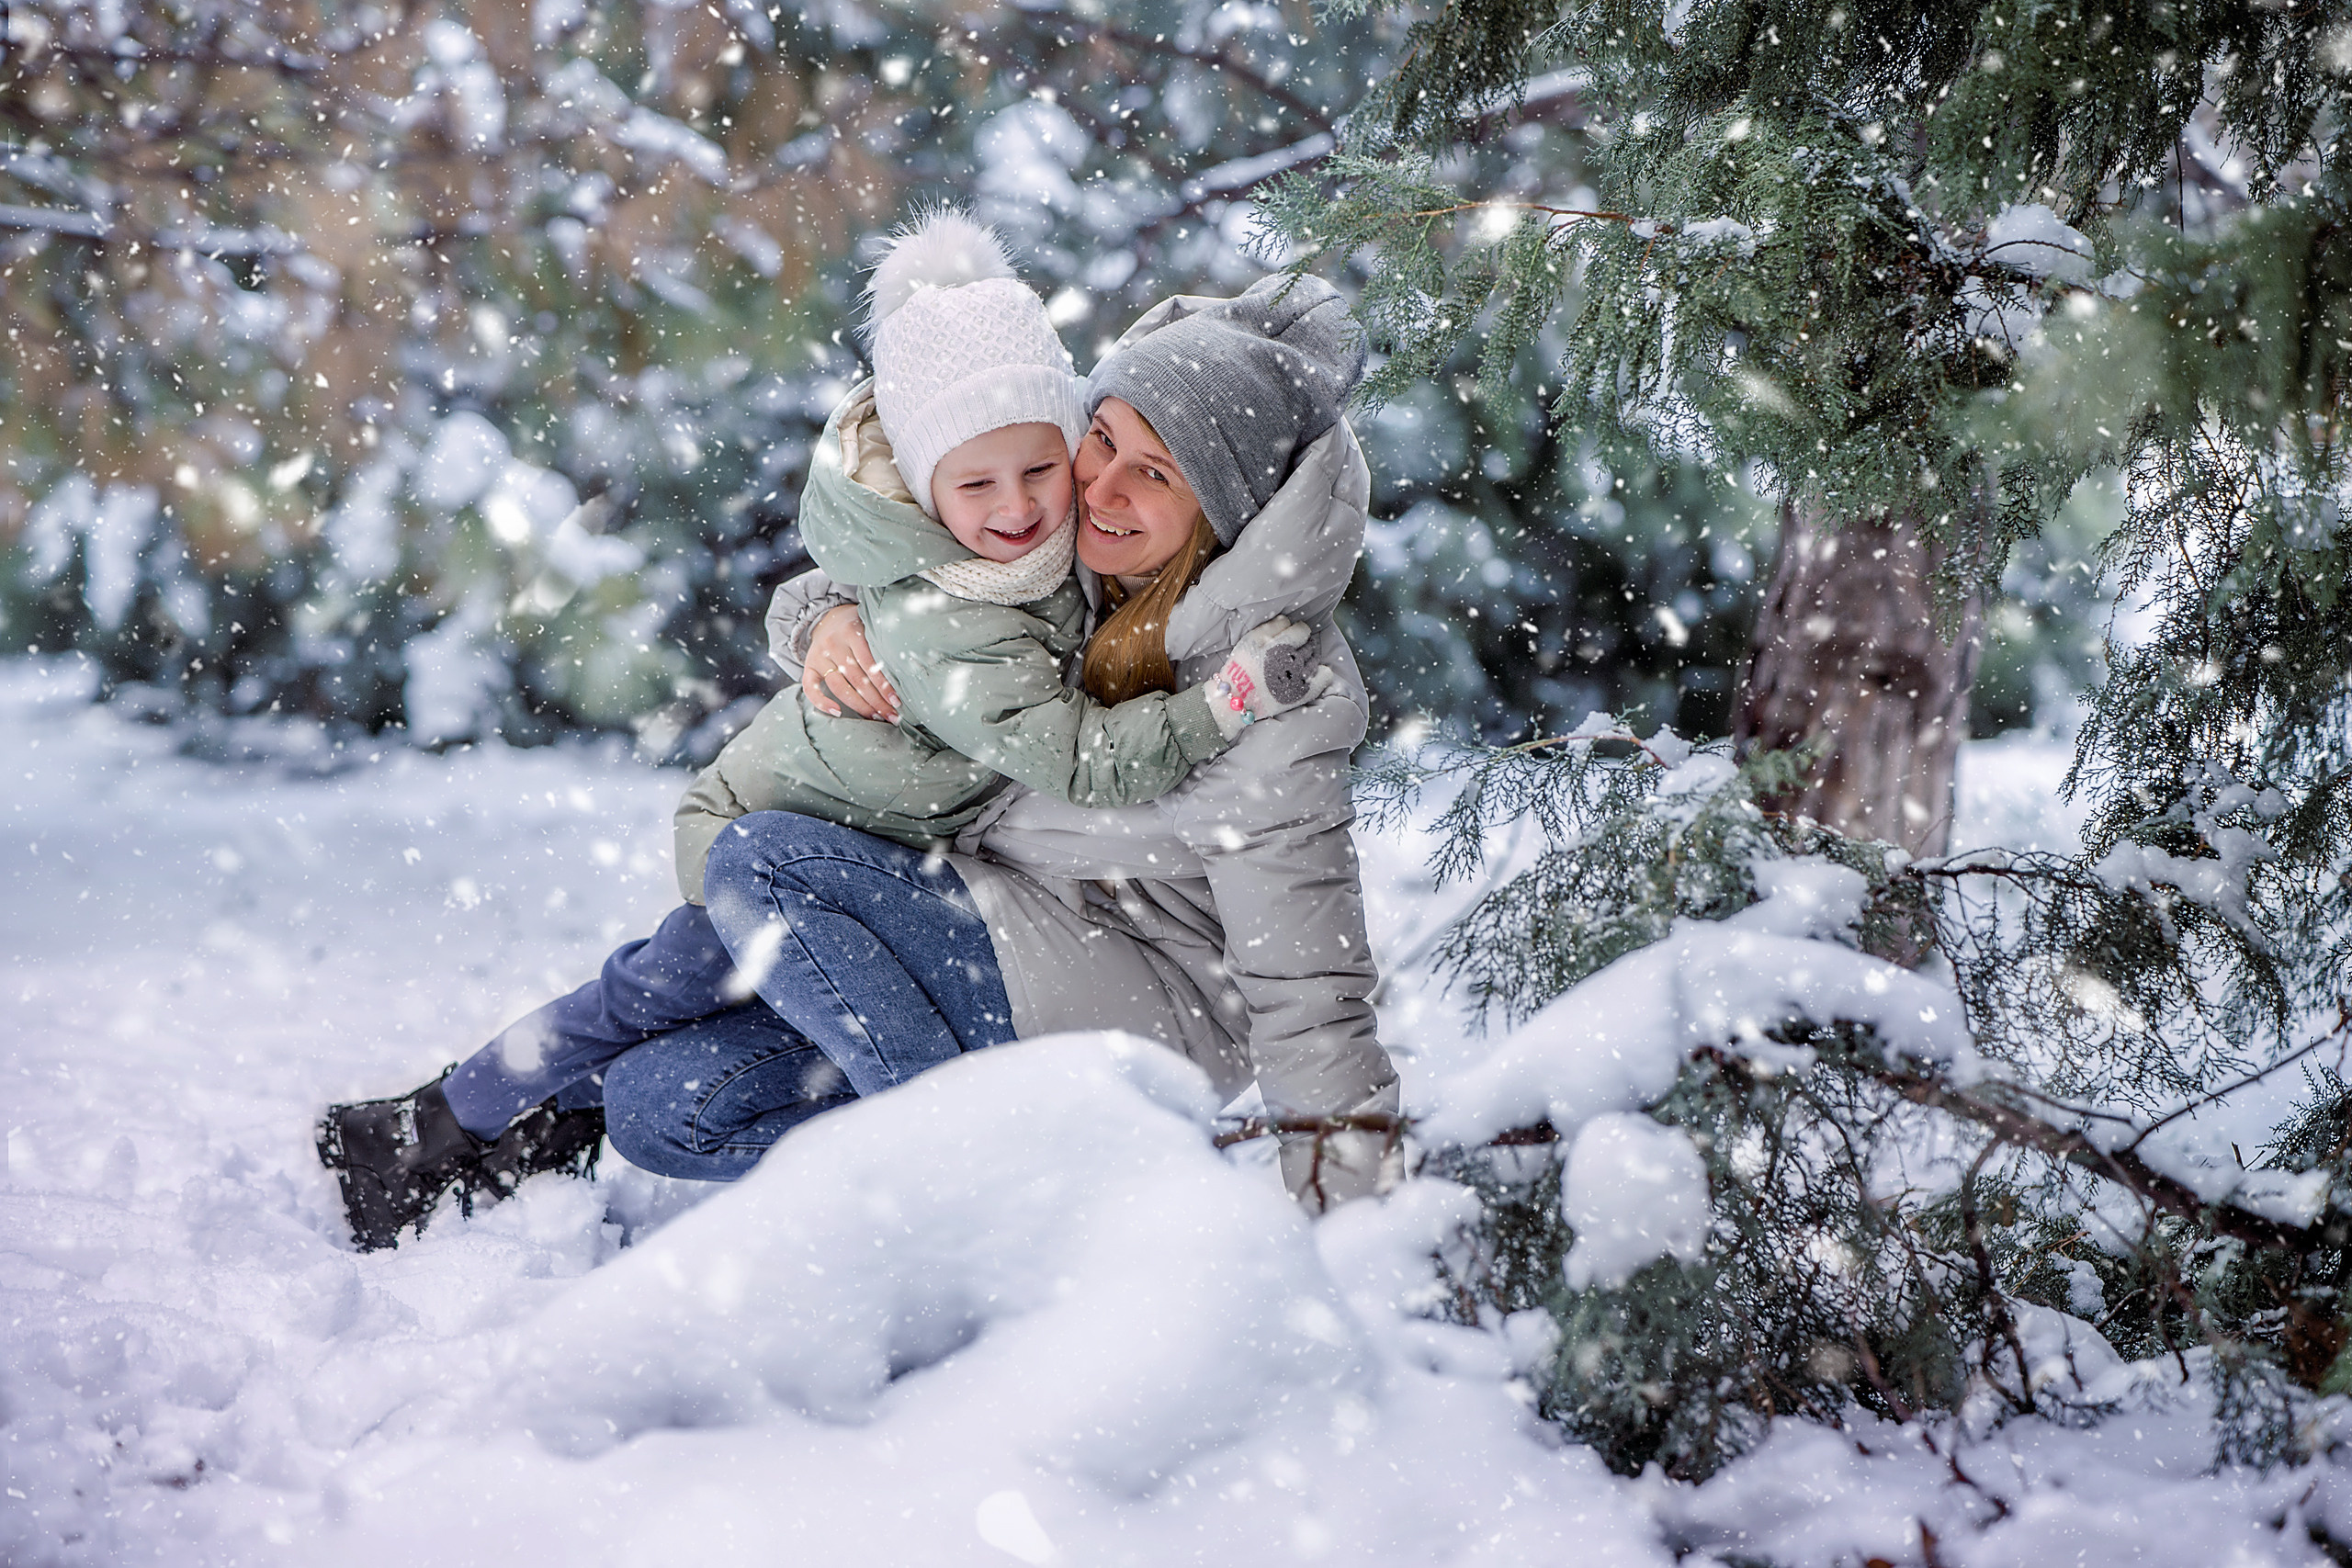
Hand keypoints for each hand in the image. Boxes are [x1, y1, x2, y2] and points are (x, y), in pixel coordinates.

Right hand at [803, 605, 899, 720]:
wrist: (827, 617)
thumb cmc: (856, 626)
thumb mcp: (869, 625)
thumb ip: (881, 642)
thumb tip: (907, 670)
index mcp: (852, 632)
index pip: (870, 664)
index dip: (884, 685)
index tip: (897, 701)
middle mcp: (833, 644)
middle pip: (857, 679)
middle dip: (877, 701)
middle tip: (892, 716)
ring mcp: (819, 656)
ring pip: (839, 687)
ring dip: (859, 705)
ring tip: (876, 716)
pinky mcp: (808, 666)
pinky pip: (810, 688)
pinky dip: (821, 702)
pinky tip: (837, 713)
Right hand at [1206, 616, 1335, 737]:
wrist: (1239, 699)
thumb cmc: (1241, 668)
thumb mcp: (1249, 641)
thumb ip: (1270, 627)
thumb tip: (1287, 619)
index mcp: (1282, 646)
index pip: (1303, 630)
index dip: (1296, 630)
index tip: (1290, 635)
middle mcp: (1295, 661)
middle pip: (1310, 643)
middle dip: (1302, 644)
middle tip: (1288, 652)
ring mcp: (1303, 677)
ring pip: (1316, 657)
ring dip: (1308, 657)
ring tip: (1294, 663)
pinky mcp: (1307, 692)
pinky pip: (1325, 675)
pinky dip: (1320, 672)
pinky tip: (1308, 673)